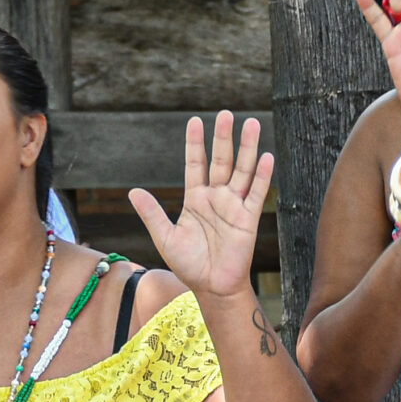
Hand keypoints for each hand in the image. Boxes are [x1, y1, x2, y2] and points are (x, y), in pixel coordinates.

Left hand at [129, 112, 273, 306]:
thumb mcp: (165, 237)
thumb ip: (152, 214)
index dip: (195, 143)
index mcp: (195, 199)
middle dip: (223, 138)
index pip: (196, 164)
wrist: (211, 288)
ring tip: (251, 124)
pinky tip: (266, 157)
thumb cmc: (189, 265)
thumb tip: (133, 191)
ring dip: (247, 148)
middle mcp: (216, 198)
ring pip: (242, 171)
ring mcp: (233, 206)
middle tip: (225, 113)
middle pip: (221, 161)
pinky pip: (256, 194)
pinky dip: (261, 176)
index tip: (195, 120)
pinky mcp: (247, 219)